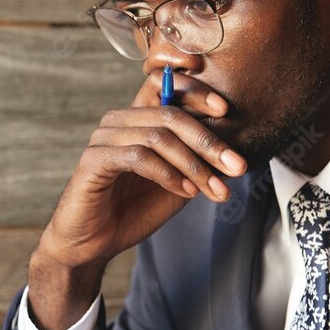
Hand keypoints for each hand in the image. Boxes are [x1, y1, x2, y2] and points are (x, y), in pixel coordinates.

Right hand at [27, 72, 246, 329]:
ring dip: (193, 164)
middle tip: (237, 166)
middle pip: (170, 114)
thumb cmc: (132, 211)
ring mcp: (104, 139)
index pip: (165, 85)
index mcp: (137, 119)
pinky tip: (186, 192)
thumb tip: (233, 152)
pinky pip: (138, 158)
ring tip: (215, 189)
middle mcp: (118, 121)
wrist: (92, 244)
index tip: (227, 110)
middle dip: (209, 141)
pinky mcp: (94, 161)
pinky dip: (168, 174)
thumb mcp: (176, 183)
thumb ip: (197, 162)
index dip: (196, 91)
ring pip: (158, 136)